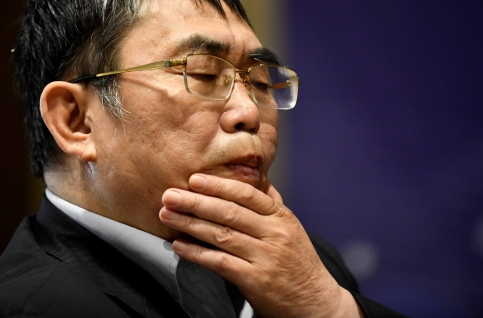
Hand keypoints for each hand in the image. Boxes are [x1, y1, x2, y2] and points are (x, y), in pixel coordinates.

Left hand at [159, 174, 362, 317]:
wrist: (315, 303)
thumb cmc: (299, 263)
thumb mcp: (291, 229)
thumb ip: (272, 205)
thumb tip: (257, 178)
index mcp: (281, 218)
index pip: (247, 194)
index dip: (219, 185)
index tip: (194, 179)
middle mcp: (274, 234)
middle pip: (229, 212)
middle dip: (196, 201)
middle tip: (169, 194)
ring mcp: (265, 257)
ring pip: (222, 235)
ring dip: (190, 223)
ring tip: (167, 215)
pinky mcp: (255, 280)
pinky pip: (220, 262)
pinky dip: (197, 253)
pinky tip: (179, 245)